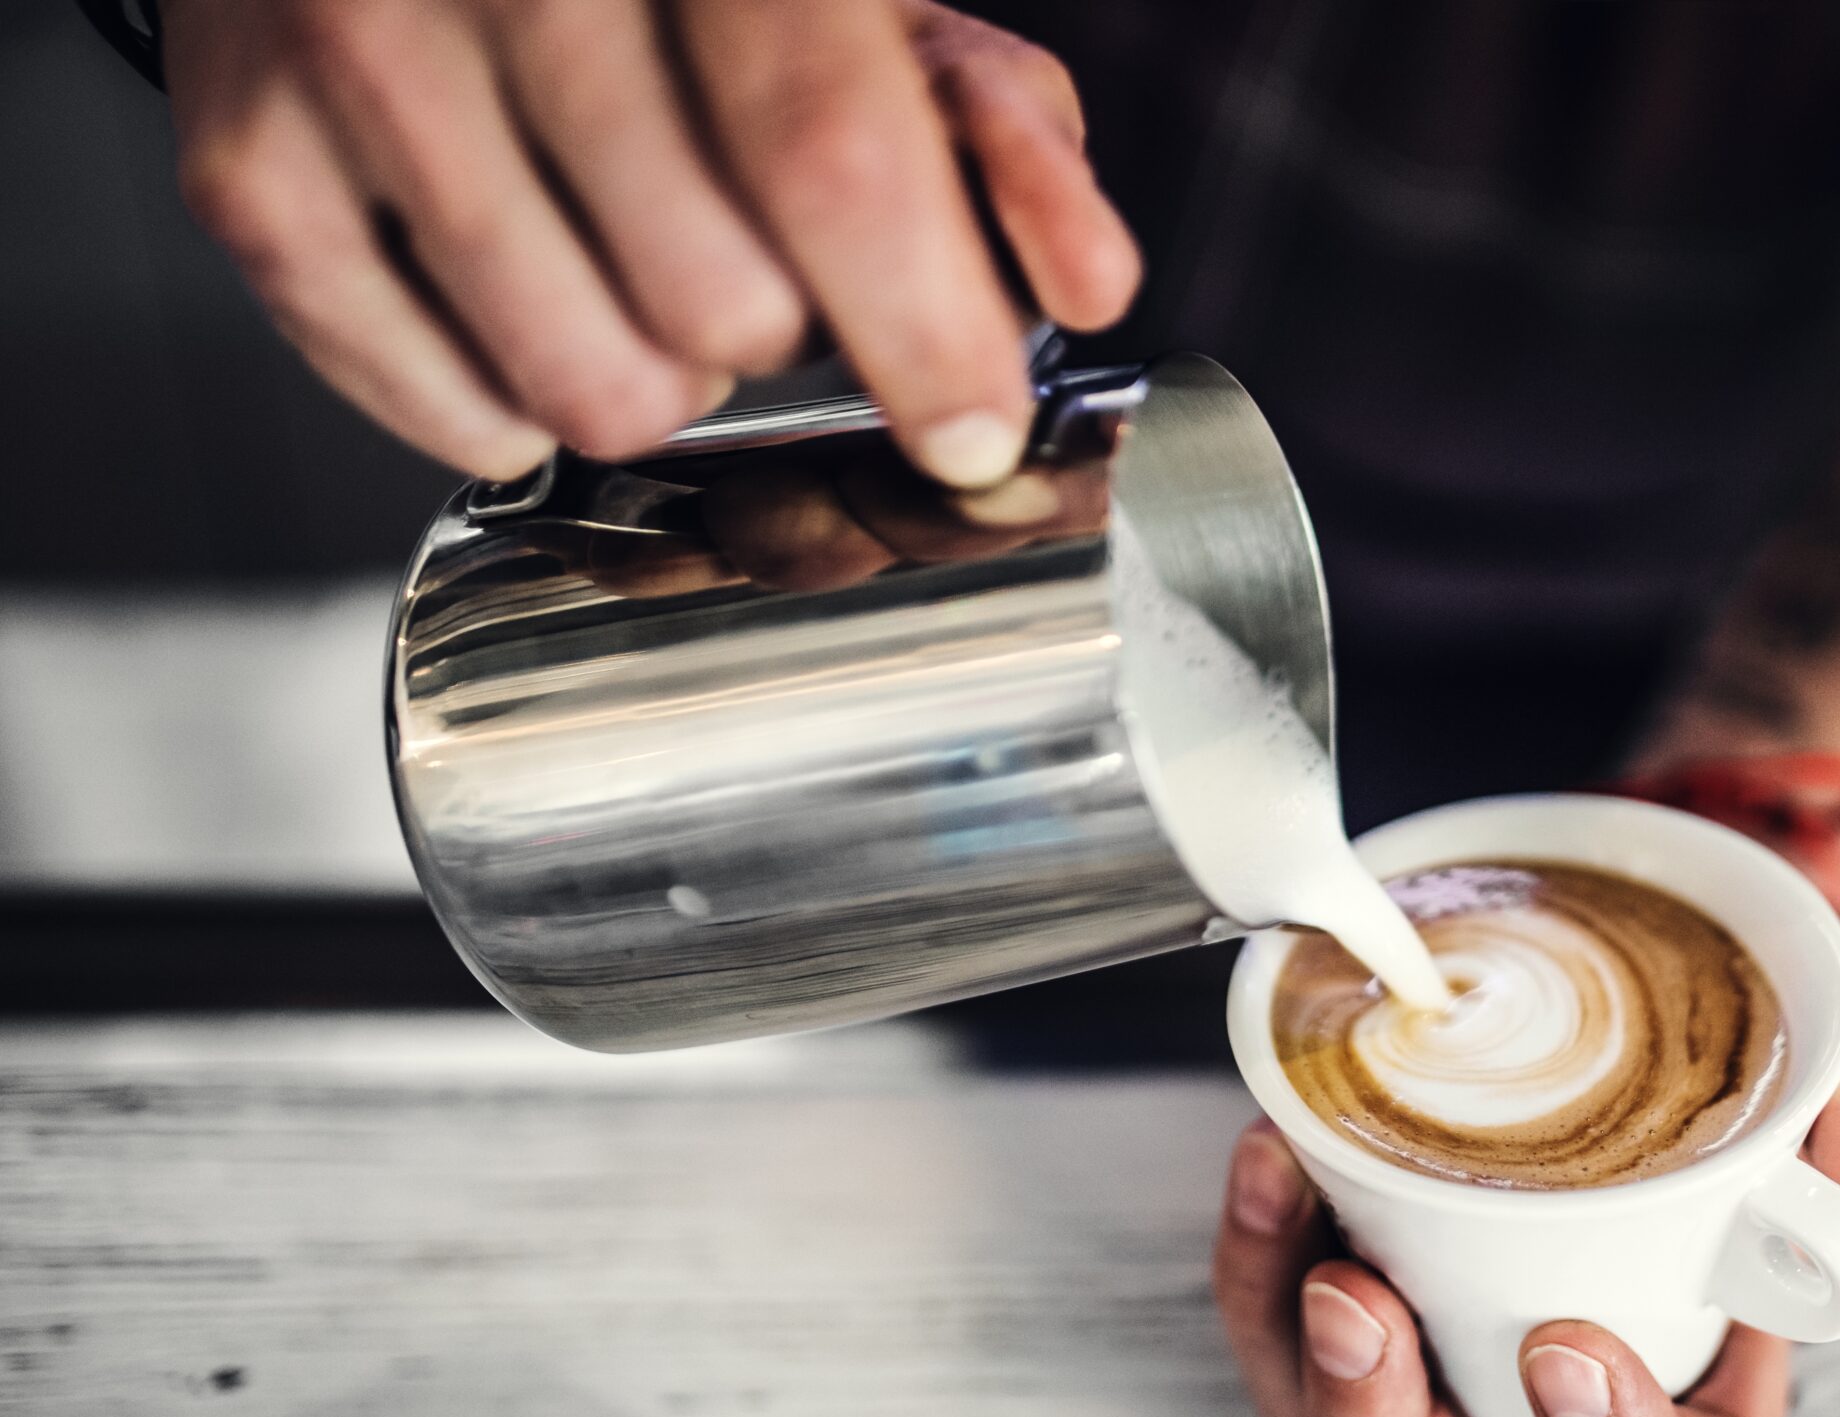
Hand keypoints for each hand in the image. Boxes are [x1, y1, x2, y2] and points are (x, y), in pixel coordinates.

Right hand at [162, 0, 1140, 484]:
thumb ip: (993, 121)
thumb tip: (1086, 284)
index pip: (827, 150)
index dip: (923, 325)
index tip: (973, 431)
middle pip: (716, 301)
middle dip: (780, 329)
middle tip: (748, 255)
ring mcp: (354, 55)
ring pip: (591, 386)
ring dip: (663, 377)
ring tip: (641, 269)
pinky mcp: (247, 161)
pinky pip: (444, 411)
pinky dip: (522, 406)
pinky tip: (537, 299)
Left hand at [1212, 916, 1839, 1416]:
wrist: (1677, 917)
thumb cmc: (1775, 1013)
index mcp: (1699, 1360)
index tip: (1566, 1350)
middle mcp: (1554, 1365)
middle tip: (1364, 1306)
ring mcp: (1444, 1314)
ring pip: (1334, 1415)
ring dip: (1290, 1339)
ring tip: (1287, 1195)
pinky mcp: (1356, 1238)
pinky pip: (1273, 1297)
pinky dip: (1255, 1239)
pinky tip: (1271, 1146)